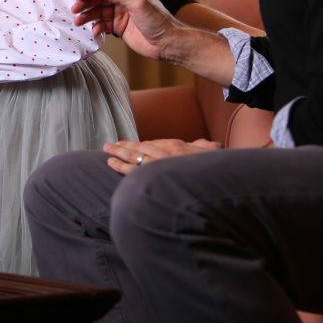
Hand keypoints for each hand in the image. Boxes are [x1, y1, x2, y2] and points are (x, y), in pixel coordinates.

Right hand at [73, 0, 180, 60]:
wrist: (167, 44)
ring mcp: (122, 13)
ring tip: (78, 21)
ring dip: (89, 16)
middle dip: (87, 4)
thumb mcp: (136, 3)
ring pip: (100, 12)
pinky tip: (95, 30)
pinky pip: (104, 24)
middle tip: (75, 9)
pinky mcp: (120, 27)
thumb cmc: (158, 21)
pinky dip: (97, 27)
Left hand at [103, 138, 221, 174]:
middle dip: (125, 146)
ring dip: (119, 152)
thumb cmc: (215, 168)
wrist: (215, 178)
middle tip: (110, 145)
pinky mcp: (153, 176)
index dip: (140, 144)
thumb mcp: (212, 155)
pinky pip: (134, 170)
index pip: (154, 143)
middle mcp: (166, 153)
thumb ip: (207, 148)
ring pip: (135, 156)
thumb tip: (213, 144)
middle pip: (141, 147)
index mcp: (178, 147)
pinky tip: (111, 162)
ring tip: (107, 150)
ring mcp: (159, 164)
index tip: (128, 143)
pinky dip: (121, 165)